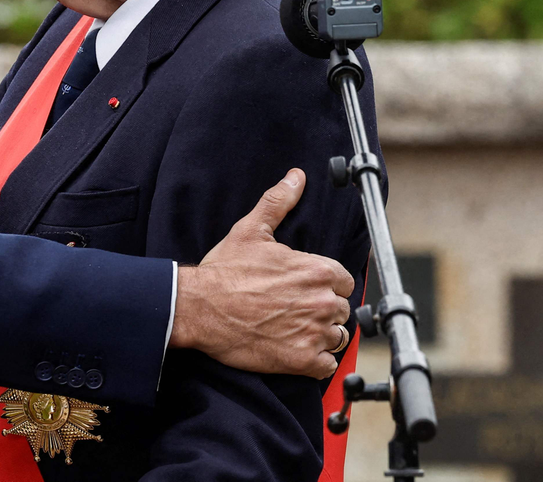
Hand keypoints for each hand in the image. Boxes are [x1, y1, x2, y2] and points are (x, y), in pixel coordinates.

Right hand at [169, 169, 354, 378]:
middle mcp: (322, 302)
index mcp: (317, 270)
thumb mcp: (250, 230)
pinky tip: (294, 349)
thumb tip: (296, 177)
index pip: (343, 281)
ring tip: (294, 330)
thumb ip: (279, 202)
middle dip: (323, 310)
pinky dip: (314, 361)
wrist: (199, 308)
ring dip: (321, 336)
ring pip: (337, 337)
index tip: (306, 289)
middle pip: (341, 310)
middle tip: (295, 310)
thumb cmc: (224, 271)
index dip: (325, 285)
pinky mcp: (302, 361)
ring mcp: (314, 333)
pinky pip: (327, 366)